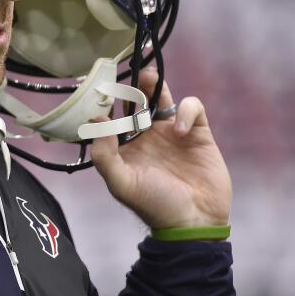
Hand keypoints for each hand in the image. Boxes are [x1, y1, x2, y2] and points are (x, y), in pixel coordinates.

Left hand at [91, 68, 231, 229]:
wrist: (195, 222)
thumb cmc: (155, 206)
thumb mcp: (122, 184)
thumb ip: (104, 156)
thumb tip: (96, 121)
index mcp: (127, 146)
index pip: (115, 115)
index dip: (108, 101)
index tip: (101, 89)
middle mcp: (148, 135)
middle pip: (138, 99)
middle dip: (132, 84)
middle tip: (127, 73)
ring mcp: (173, 132)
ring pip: (163, 97)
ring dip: (155, 84)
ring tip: (149, 79)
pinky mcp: (198, 133)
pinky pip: (192, 108)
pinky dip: (186, 112)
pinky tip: (180, 131)